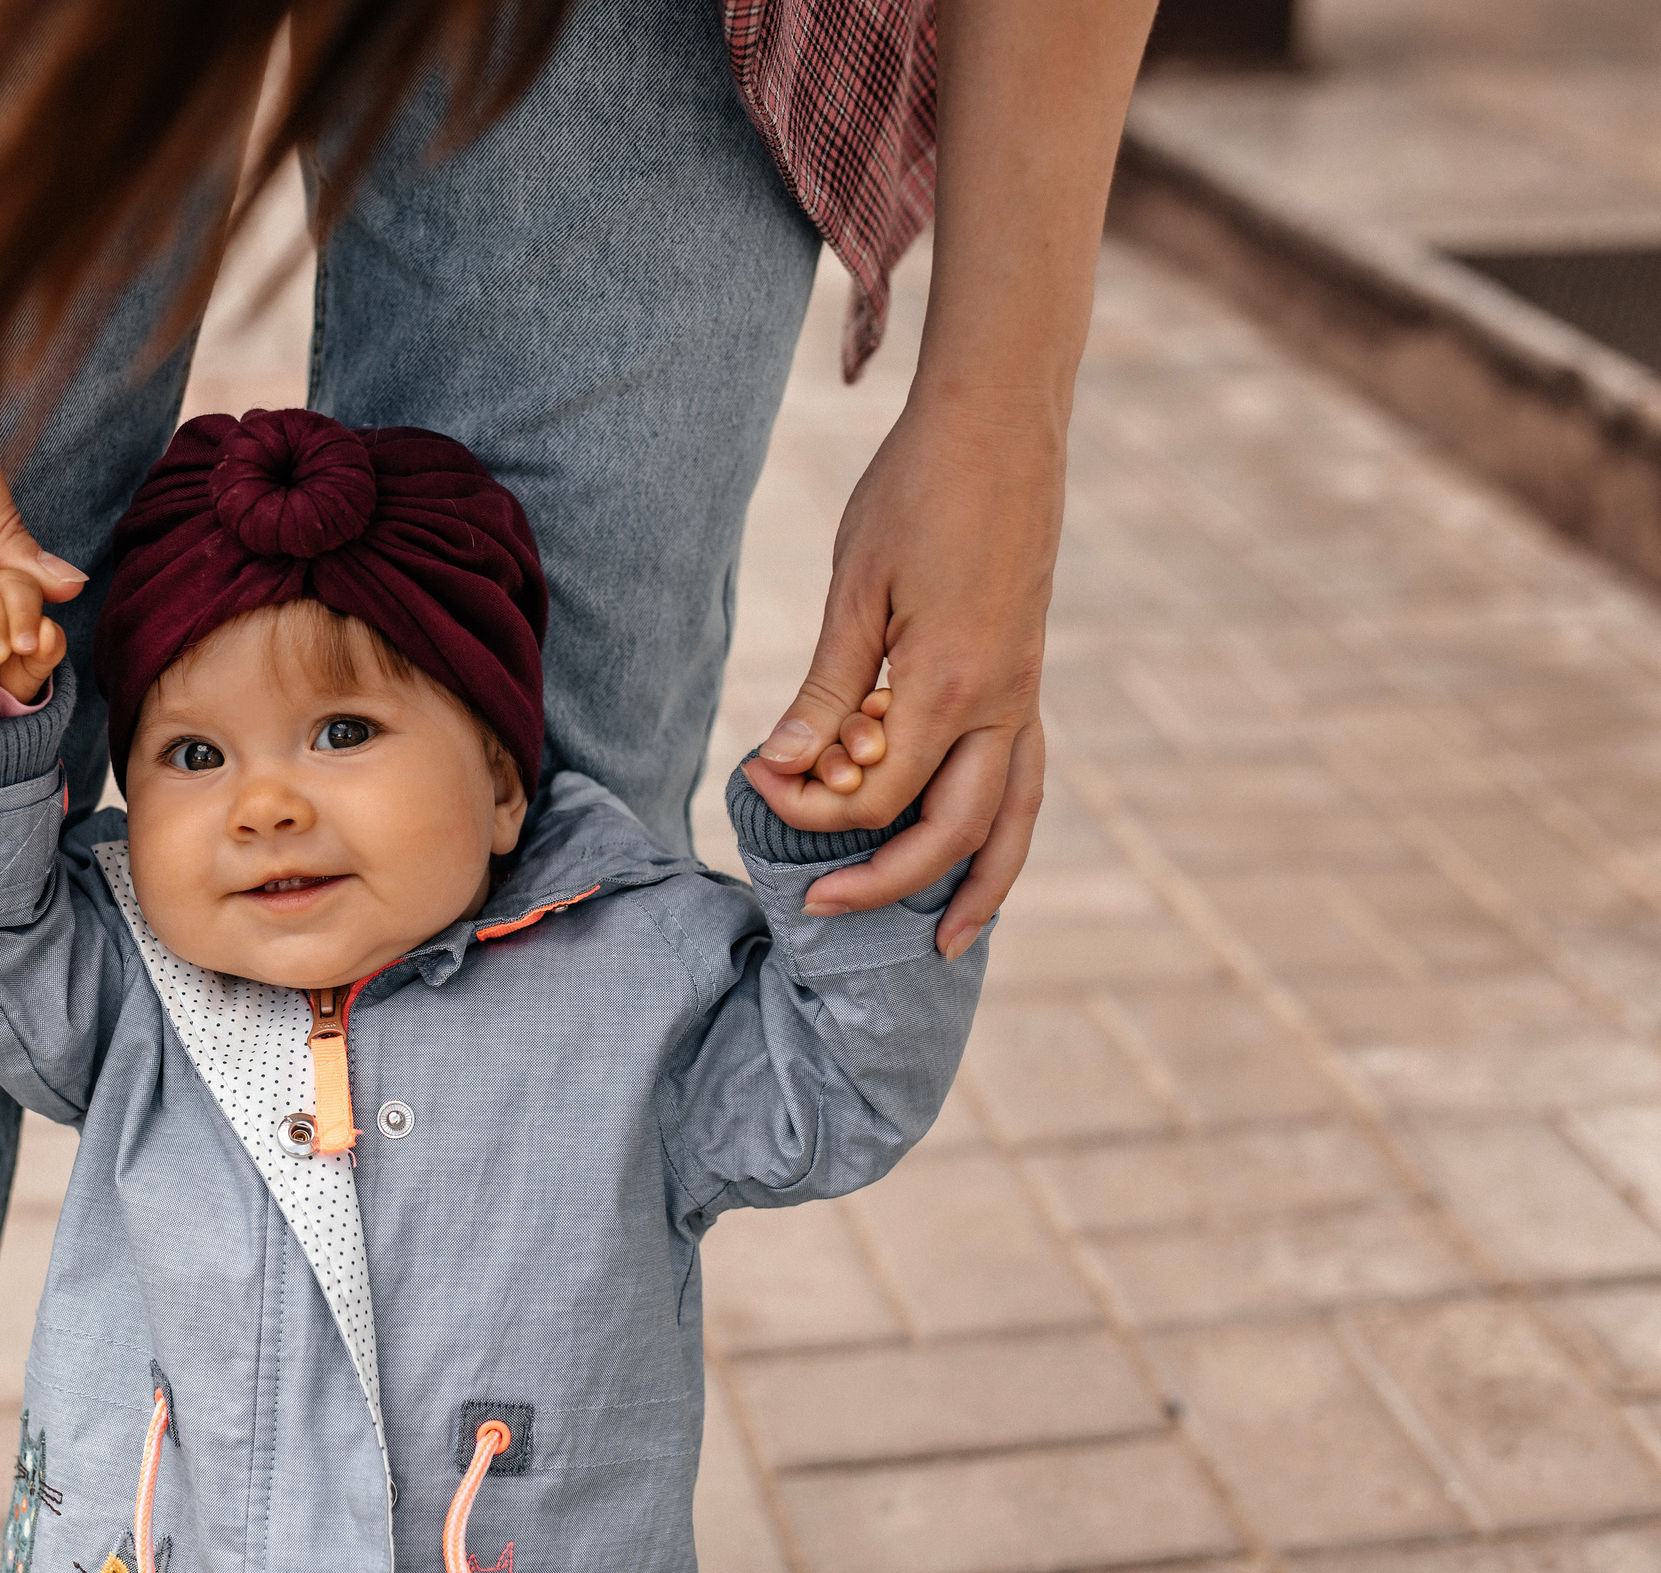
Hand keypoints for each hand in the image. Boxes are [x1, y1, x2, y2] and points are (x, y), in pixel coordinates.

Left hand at [742, 393, 1055, 960]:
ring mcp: (1025, 689)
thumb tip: (785, 766)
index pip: (875, 791)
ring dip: (984, 885)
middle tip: (819, 912)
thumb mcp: (858, 587)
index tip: (755, 781)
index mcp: (952, 684)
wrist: (1002, 420)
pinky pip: (1024, 774)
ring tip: (948, 942)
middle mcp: (1003, 700)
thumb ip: (829, 688)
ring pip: (1015, 816)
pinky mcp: (1027, 673)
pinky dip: (1003, 826)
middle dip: (889, 883)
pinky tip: (973, 848)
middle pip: (953, 830)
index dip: (808, 802)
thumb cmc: (917, 490)